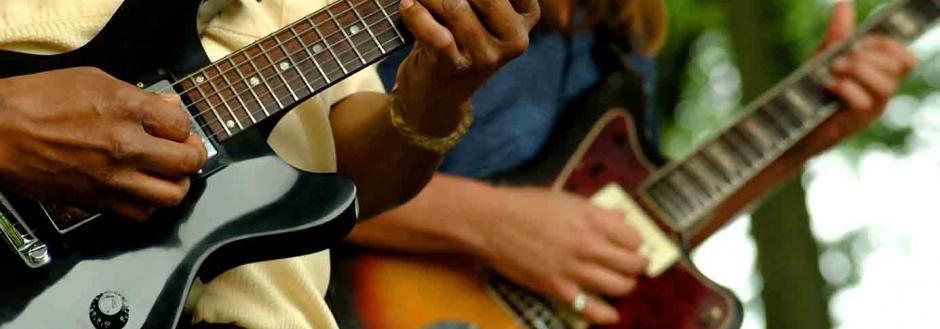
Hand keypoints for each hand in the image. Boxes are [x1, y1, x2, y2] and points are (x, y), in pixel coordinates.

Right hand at [0, 67, 207, 220]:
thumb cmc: (36, 101)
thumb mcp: (92, 80)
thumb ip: (139, 95)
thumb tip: (171, 108)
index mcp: (127, 108)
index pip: (182, 125)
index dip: (182, 127)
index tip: (174, 129)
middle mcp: (126, 145)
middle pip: (188, 161)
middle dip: (192, 156)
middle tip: (185, 153)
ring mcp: (113, 177)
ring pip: (172, 195)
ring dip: (176, 185)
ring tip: (168, 175)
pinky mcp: (97, 201)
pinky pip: (140, 214)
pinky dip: (147, 205)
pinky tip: (140, 191)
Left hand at [391, 0, 539, 134]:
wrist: (438, 94)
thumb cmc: (458, 38)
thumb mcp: (479, 11)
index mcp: (526, 16)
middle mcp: (514, 39)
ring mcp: (486, 57)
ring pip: (455, 6)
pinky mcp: (456, 68)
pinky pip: (434, 33)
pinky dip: (415, 13)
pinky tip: (407, 4)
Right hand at [475, 187, 647, 323]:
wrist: (490, 222)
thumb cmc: (524, 205)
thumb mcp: (565, 199)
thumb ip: (596, 210)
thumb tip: (621, 215)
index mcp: (591, 218)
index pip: (634, 237)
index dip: (636, 242)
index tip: (632, 245)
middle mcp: (587, 244)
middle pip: (633, 264)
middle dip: (638, 266)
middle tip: (633, 265)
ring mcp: (573, 268)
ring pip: (619, 286)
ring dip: (626, 286)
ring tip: (620, 282)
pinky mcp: (557, 288)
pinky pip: (590, 308)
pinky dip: (605, 314)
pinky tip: (610, 313)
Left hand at [798, 1, 916, 155]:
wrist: (789, 122)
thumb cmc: (811, 91)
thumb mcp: (824, 57)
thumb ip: (838, 34)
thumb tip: (844, 4)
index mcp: (879, 75)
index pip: (905, 59)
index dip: (887, 45)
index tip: (859, 42)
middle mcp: (881, 93)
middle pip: (898, 68)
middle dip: (868, 55)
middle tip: (838, 58)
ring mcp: (871, 110)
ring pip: (886, 86)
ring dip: (859, 70)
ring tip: (833, 69)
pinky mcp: (855, 124)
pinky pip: (863, 103)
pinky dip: (845, 88)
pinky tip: (827, 85)